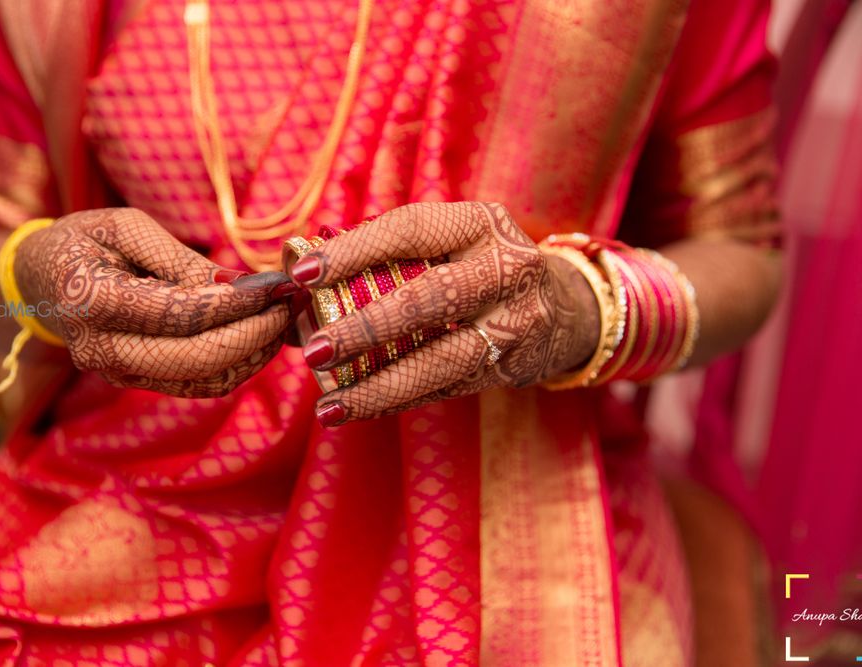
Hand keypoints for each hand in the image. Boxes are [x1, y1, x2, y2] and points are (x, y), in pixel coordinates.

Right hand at [15, 208, 304, 396]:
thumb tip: (238, 286)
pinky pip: (199, 387)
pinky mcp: (138, 383)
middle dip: (255, 333)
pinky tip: (263, 338)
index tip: (278, 286)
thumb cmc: (86, 241)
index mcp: (92, 300)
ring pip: (204, 379)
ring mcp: (119, 374)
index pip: (179, 314)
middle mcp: (102, 349)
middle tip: (291, 305)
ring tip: (284, 319)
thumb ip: (179, 259)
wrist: (42, 281)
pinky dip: (239, 367)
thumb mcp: (126, 227)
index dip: (236, 303)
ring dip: (254, 354)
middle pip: (196, 357)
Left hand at [289, 202, 598, 425]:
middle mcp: (504, 269)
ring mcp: (513, 323)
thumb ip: (384, 250)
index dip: (354, 250)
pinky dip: (397, 401)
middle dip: (366, 327)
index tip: (303, 273)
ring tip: (331, 403)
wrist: (565, 307)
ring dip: (380, 385)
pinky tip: (355, 409)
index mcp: (480, 224)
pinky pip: (445, 388)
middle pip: (429, 300)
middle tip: (315, 348)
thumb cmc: (480, 265)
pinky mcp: (510, 367)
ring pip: (441, 359)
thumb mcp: (451, 240)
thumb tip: (296, 267)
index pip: (410, 230)